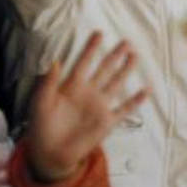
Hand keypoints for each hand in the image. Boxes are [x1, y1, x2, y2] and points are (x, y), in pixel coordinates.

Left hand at [26, 32, 147, 183]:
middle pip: (104, 69)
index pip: (83, 63)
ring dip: (126, 70)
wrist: (49, 153)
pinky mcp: (107, 122)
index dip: (91, 48)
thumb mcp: (40, 103)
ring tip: (135, 56)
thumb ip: (48, 83)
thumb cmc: (41, 127)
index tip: (99, 33)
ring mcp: (99, 106)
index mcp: (71, 86)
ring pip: (116, 84)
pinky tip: (146, 90)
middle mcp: (88, 93)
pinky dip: (135, 101)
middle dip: (115, 55)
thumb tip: (56, 61)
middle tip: (126, 42)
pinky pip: (124, 109)